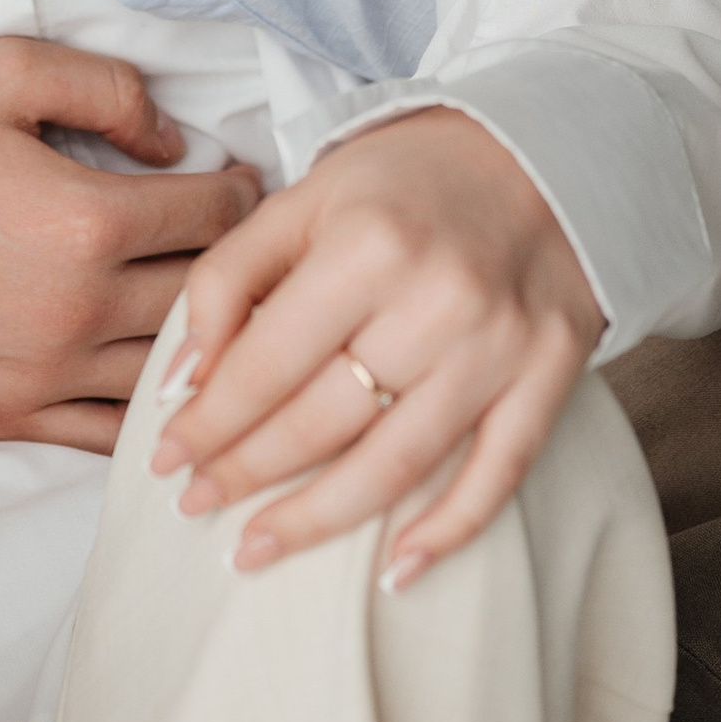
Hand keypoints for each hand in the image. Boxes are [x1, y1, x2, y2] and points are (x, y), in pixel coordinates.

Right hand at [0, 44, 260, 451]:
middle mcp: (74, 312)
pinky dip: (144, 407)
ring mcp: (38, 377)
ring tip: (207, 307)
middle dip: (236, 264)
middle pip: (208, 300)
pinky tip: (152, 374)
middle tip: (241, 241)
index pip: (216, 215)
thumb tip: (174, 142)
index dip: (245, 189)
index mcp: (85, 222)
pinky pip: (106, 434)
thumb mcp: (4, 69)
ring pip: (167, 375)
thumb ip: (108, 89)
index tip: (243, 179)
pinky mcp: (1, 415)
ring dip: (201, 341)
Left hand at [151, 111, 603, 586]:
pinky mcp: (552, 372)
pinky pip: (498, 473)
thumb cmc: (404, 180)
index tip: (168, 459)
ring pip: (398, 464)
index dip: (210, 421)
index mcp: (368, 244)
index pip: (267, 362)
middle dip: (246, 473)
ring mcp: (501, 344)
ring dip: (319, 520)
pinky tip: (394, 571)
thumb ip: (230, 278)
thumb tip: (187, 379)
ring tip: (257, 549)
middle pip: (324, 420)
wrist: (539, 150)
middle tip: (196, 505)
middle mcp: (439, 298)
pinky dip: (448, 531)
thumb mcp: (303, 198)